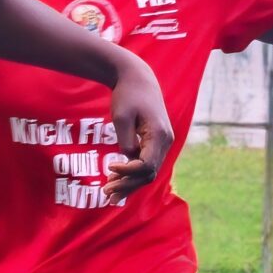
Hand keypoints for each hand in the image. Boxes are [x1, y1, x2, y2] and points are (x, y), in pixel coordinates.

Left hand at [103, 55, 172, 201]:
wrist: (138, 78)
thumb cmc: (128, 95)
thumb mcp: (122, 118)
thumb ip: (125, 142)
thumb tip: (127, 162)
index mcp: (159, 135)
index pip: (146, 165)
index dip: (128, 172)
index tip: (109, 167)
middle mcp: (166, 141)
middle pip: (149, 173)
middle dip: (127, 185)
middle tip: (106, 193)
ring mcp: (163, 143)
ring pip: (148, 172)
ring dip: (130, 183)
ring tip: (109, 194)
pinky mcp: (156, 143)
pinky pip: (146, 164)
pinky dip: (132, 174)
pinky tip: (117, 181)